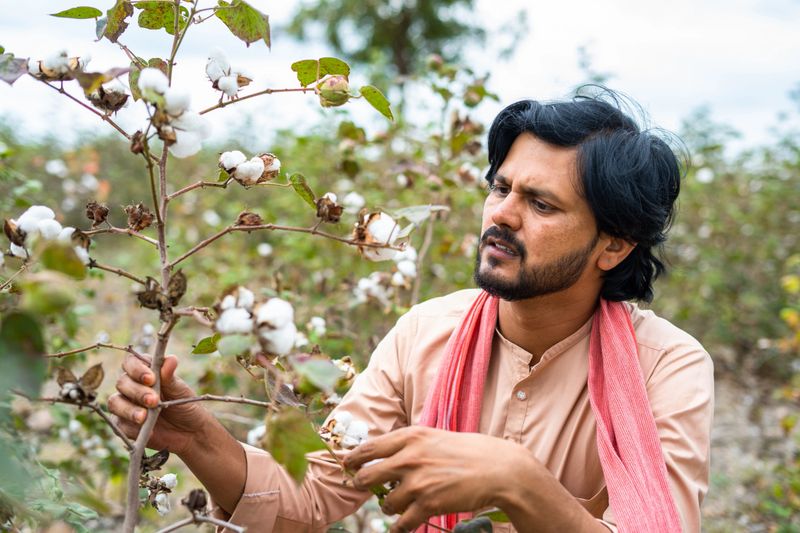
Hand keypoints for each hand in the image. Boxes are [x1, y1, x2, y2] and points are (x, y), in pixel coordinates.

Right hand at [108, 353, 209, 456]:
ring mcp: (126, 406)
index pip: (131, 363)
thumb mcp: (180, 391)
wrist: (190, 432)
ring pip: (114, 403)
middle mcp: (132, 387)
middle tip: (153, 400)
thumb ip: (170, 377)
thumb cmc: (184, 405)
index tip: (151, 379)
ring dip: (129, 409)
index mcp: (145, 373)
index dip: (137, 369)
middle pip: (122, 383)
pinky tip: (147, 430)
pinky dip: (132, 428)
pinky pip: (119, 425)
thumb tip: (171, 359)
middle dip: (137, 391)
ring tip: (144, 417)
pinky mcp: (124, 426)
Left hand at [343, 426, 523, 531]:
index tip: (345, 463)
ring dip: (389, 507)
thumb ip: (409, 444)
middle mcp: (409, 457)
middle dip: (362, 484)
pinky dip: (399, 527)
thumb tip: (384, 456)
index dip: (352, 458)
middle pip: (367, 476)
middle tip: (363, 487)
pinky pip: (401, 523)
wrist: (498, 469)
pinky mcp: (428, 504)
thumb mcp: (434, 436)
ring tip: (399, 504)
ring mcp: (418, 482)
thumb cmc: (468, 451)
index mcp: (411, 436)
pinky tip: (402, 524)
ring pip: (385, 503)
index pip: (368, 447)